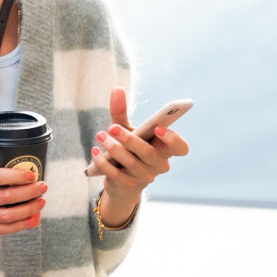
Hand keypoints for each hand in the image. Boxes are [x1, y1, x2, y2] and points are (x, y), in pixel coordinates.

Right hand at [0, 165, 46, 236]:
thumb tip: (16, 176)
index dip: (18, 176)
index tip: (31, 175)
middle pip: (7, 197)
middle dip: (29, 192)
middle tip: (41, 187)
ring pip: (8, 215)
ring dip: (28, 209)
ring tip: (40, 202)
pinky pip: (3, 229)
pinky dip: (20, 225)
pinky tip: (31, 219)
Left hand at [91, 88, 187, 225]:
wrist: (120, 182)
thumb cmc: (128, 150)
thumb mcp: (127, 130)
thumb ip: (121, 112)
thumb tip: (117, 89)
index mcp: (165, 150)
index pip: (181, 148)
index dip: (172, 139)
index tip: (158, 128)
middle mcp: (159, 165)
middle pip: (149, 153)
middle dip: (130, 140)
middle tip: (112, 128)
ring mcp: (145, 178)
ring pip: (131, 164)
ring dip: (114, 149)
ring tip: (99, 136)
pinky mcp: (129, 187)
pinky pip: (116, 175)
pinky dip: (104, 162)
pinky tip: (95, 151)